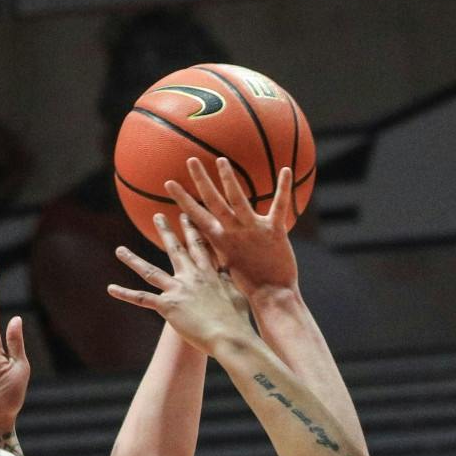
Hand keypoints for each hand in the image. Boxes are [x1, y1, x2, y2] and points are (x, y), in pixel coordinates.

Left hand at [107, 210, 254, 351]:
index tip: (188, 216)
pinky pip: (142, 299)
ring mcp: (178, 290)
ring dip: (133, 260)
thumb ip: (227, 283)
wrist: (230, 336)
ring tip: (119, 250)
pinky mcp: (168, 306)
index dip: (193, 229)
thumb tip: (225, 274)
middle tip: (158, 216)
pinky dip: (125, 294)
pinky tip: (110, 288)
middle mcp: (192, 277)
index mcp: (210, 274)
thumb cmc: (237, 321)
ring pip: (150, 271)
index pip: (201, 246)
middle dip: (166, 231)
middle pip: (176, 249)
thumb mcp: (236, 296)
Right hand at [171, 157, 298, 294]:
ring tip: (221, 160)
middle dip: (201, 180)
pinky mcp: (274, 231)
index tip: (169, 183)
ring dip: (229, 179)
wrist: (272, 295)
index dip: (183, 199)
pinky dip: (283, 188)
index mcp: (220, 240)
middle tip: (192, 159)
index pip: (196, 216)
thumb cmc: (250, 282)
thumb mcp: (227, 262)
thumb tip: (206, 237)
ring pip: (238, 199)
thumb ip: (217, 246)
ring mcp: (253, 230)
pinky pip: (279, 205)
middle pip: (213, 202)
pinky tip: (286, 170)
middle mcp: (233, 232)